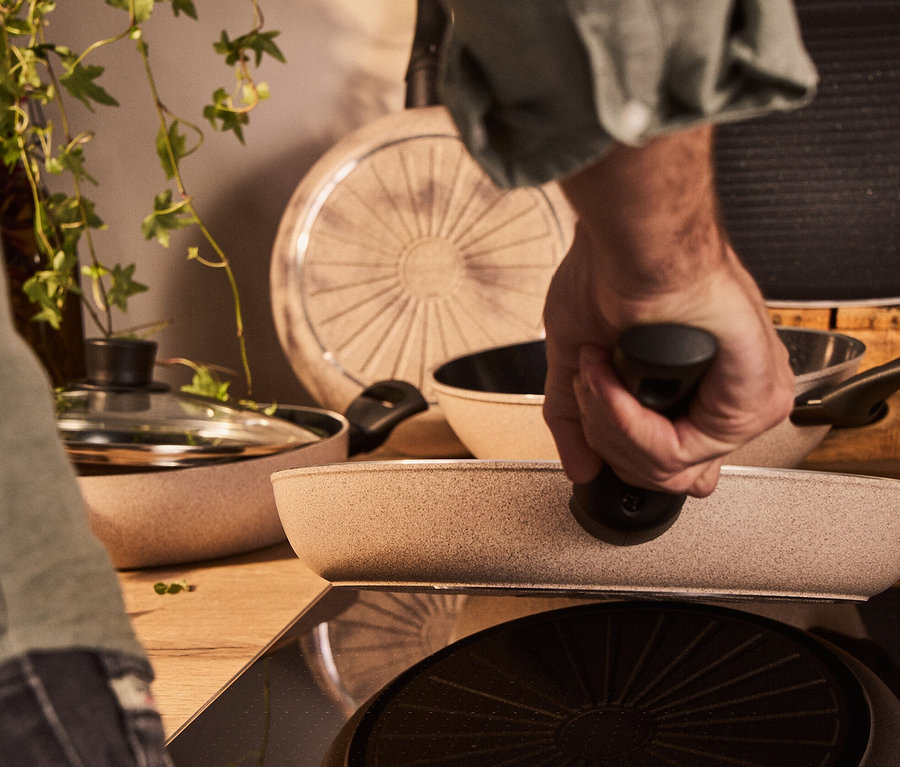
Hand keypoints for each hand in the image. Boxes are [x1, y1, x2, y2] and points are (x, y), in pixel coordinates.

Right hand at [542, 127, 794, 495]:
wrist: (632, 239)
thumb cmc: (613, 276)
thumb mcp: (580, 361)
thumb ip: (578, 420)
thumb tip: (579, 468)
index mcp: (700, 394)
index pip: (674, 469)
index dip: (621, 450)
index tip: (593, 409)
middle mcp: (728, 401)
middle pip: (662, 478)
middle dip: (604, 432)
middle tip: (588, 382)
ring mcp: (745, 401)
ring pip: (666, 469)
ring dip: (608, 420)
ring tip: (596, 369)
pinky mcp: (753, 395)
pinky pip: (676, 449)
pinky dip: (625, 416)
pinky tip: (610, 373)